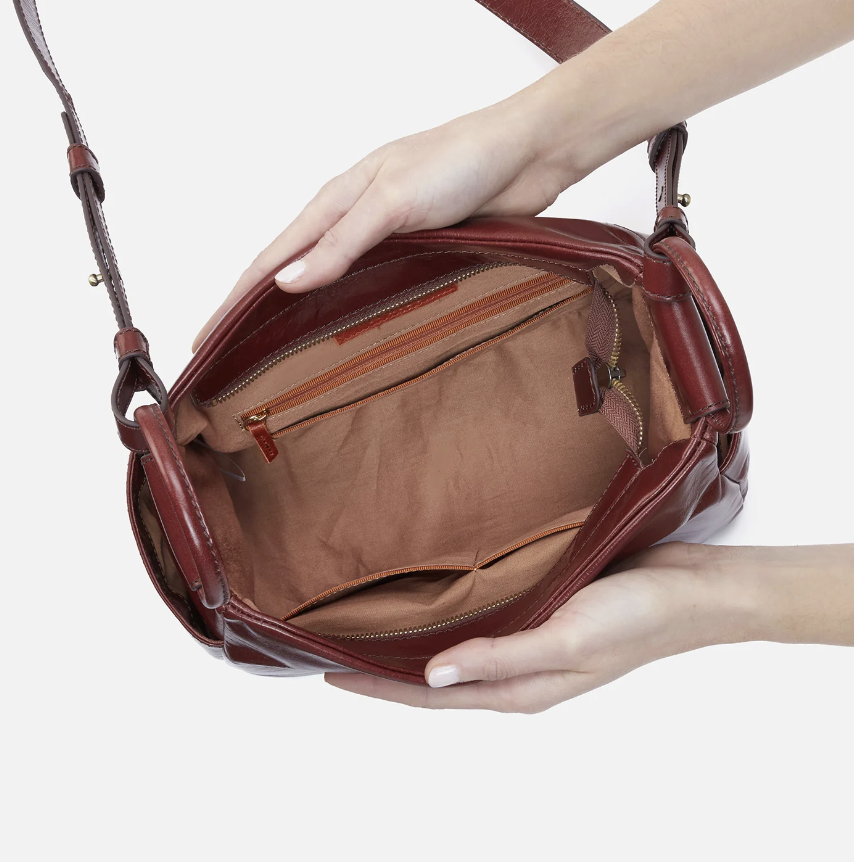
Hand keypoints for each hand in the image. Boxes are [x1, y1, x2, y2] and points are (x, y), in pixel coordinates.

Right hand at [192, 88, 589, 350]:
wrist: (525, 155)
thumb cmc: (458, 161)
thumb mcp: (389, 200)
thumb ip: (339, 242)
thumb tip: (285, 280)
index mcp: (336, 201)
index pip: (271, 257)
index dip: (235, 297)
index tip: (207, 335)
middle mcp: (354, 221)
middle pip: (293, 271)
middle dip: (257, 310)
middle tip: (232, 352)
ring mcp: (384, 239)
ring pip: (331, 284)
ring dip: (302, 314)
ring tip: (277, 353)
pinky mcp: (417, 254)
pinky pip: (372, 289)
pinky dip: (350, 311)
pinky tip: (346, 333)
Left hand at [325, 543, 753, 712]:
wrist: (693, 591)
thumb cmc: (635, 619)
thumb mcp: (564, 641)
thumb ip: (498, 659)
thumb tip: (430, 676)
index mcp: (521, 687)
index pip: (432, 696)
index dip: (379, 688)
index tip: (331, 676)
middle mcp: (520, 668)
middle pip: (439, 676)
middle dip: (388, 670)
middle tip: (341, 647)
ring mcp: (533, 639)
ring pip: (460, 647)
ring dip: (418, 642)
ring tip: (377, 624)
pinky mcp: (545, 608)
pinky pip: (486, 618)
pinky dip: (453, 615)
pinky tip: (440, 594)